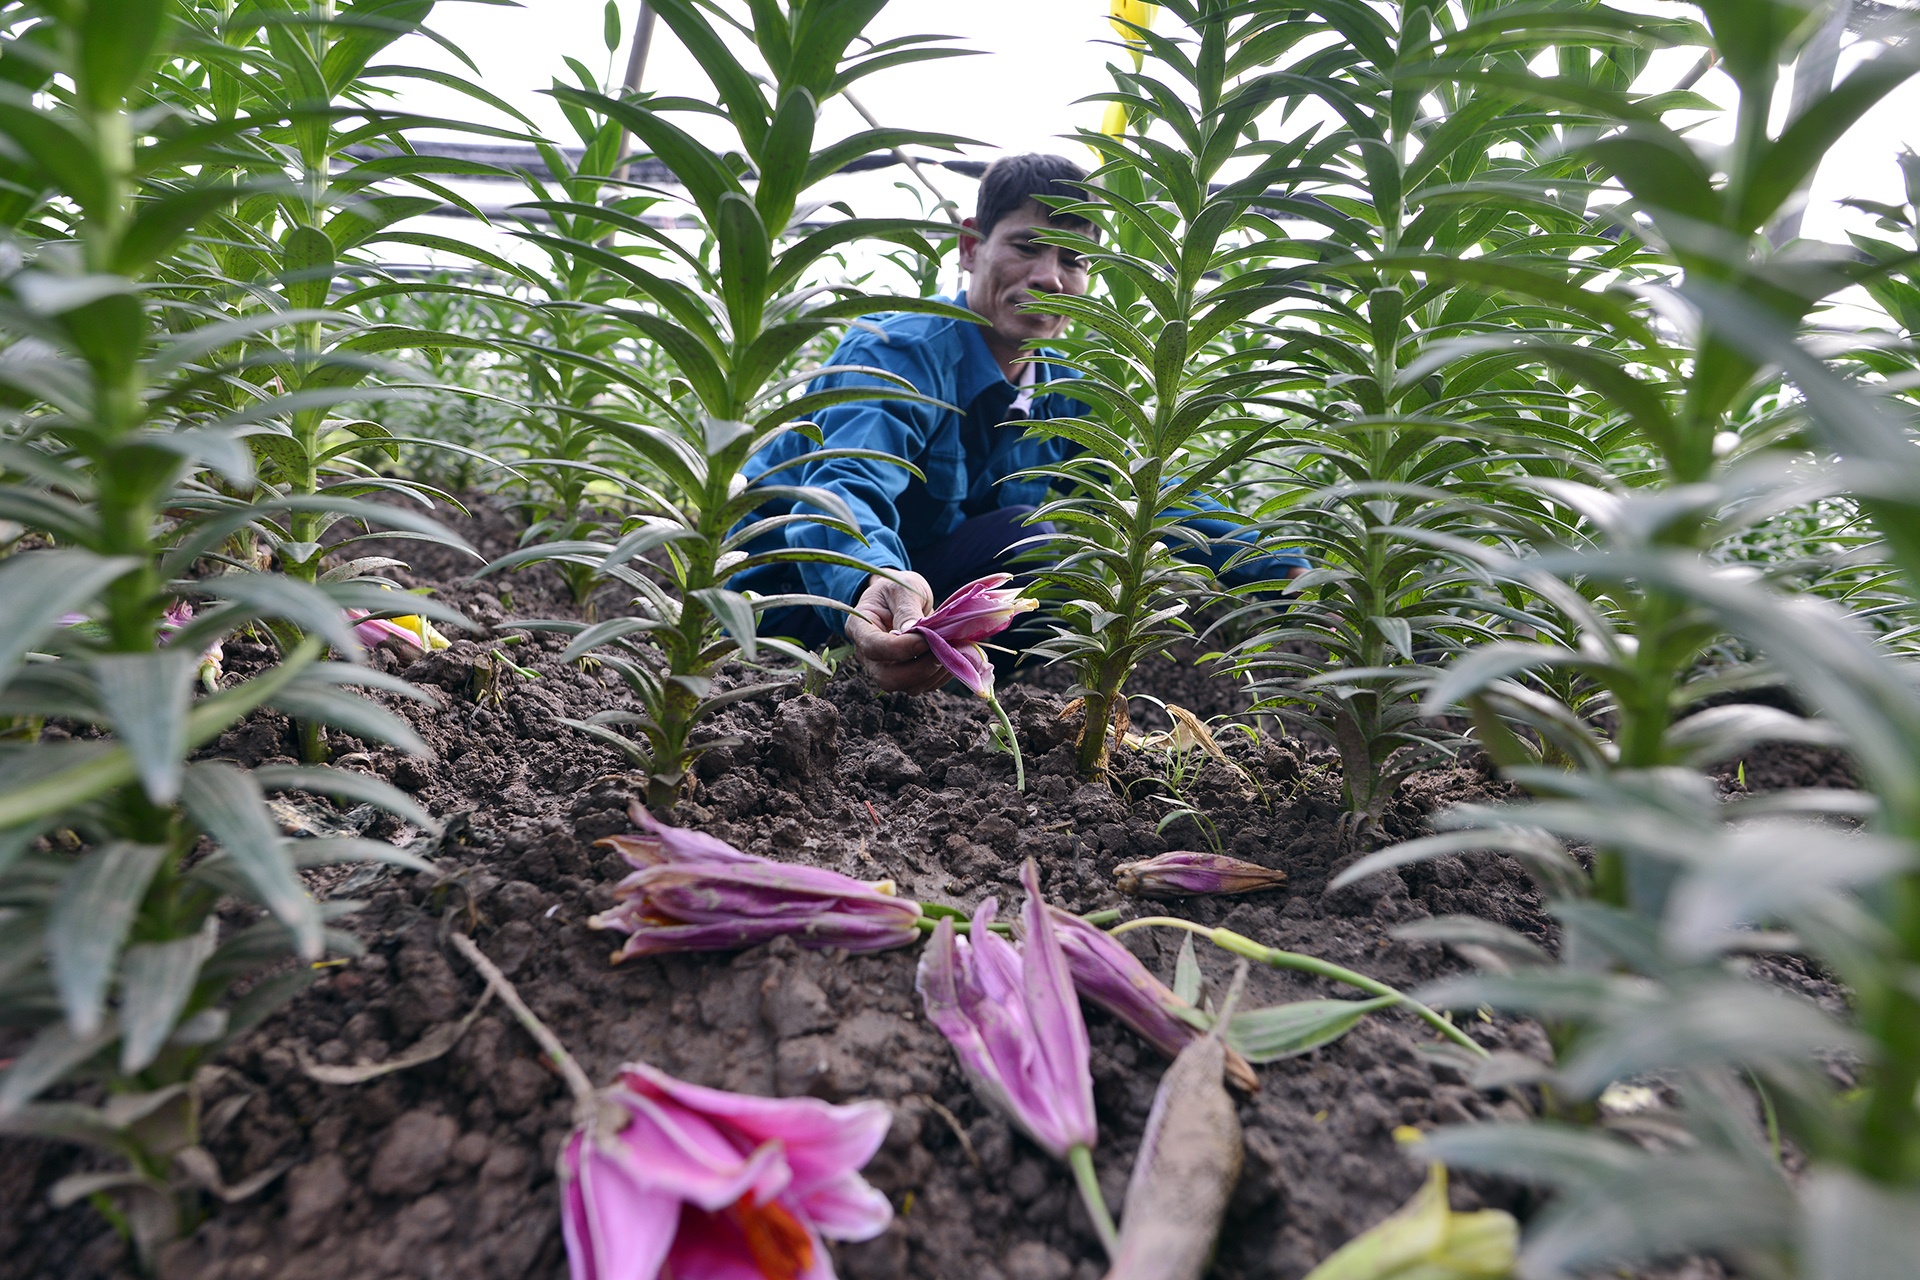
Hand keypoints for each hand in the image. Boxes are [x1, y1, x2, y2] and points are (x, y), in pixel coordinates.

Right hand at [844, 571, 948, 694]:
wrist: (899, 599)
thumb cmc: (896, 589)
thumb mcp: (901, 588)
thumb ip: (906, 608)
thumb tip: (915, 631)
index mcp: (859, 628)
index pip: (873, 647)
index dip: (900, 648)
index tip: (926, 639)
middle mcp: (868, 655)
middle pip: (887, 678)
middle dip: (919, 669)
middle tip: (942, 649)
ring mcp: (886, 669)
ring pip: (907, 687)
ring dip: (934, 673)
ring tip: (953, 650)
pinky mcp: (906, 676)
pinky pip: (923, 685)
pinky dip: (941, 675)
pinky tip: (954, 656)